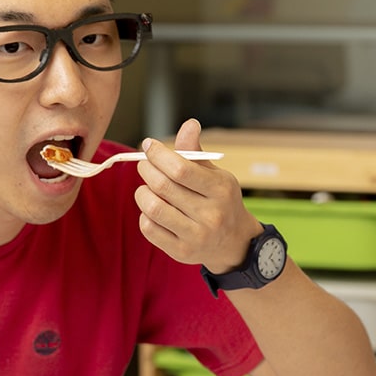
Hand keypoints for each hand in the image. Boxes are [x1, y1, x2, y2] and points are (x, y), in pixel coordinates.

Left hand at [134, 119, 262, 272]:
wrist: (234, 242)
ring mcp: (196, 236)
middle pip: (163, 186)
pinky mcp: (182, 252)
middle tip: (144, 164)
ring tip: (146, 187)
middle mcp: (211, 214)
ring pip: (153, 208)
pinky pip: (149, 229)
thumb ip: (196, 152)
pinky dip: (144, 214)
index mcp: (221, 189)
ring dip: (142, 192)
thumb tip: (189, 124)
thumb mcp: (216, 175)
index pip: (181, 168)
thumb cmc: (220, 201)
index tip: (149, 146)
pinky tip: (152, 209)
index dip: (159, 154)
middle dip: (147, 169)